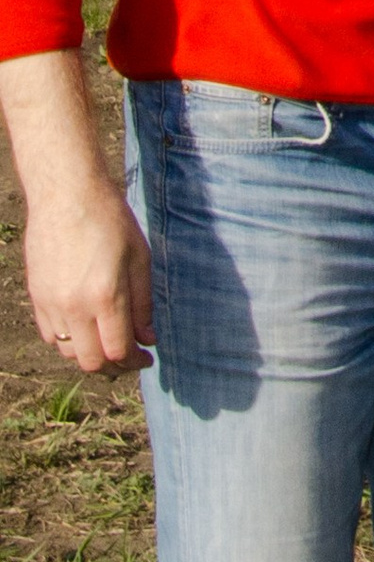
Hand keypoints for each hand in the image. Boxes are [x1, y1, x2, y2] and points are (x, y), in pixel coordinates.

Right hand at [23, 177, 153, 376]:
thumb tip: (148, 338)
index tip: (147, 358)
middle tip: (129, 358)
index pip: (118, 351)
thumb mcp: (139, 256)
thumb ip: (143, 302)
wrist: (66, 194)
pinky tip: (85, 327)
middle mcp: (74, 306)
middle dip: (114, 367)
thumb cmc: (109, 218)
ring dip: (90, 355)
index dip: (135, 362)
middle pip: (91, 361)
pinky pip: (51, 336)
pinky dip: (69, 341)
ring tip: (108, 342)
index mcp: (105, 295)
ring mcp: (51, 304)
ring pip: (68, 352)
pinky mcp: (36, 297)